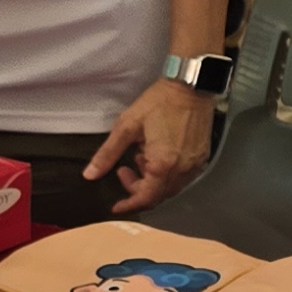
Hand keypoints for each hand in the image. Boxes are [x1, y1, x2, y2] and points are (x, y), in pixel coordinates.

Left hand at [88, 77, 216, 212]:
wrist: (190, 85)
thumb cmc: (160, 102)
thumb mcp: (127, 126)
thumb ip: (108, 154)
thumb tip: (90, 174)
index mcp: (163, 164)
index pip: (146, 197)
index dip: (129, 204)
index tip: (117, 205)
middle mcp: (182, 169)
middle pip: (158, 195)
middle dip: (138, 189)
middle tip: (123, 171)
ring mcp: (194, 164)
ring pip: (171, 187)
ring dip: (152, 181)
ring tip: (141, 157)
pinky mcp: (202, 156)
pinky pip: (182, 176)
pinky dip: (167, 173)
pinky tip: (158, 155)